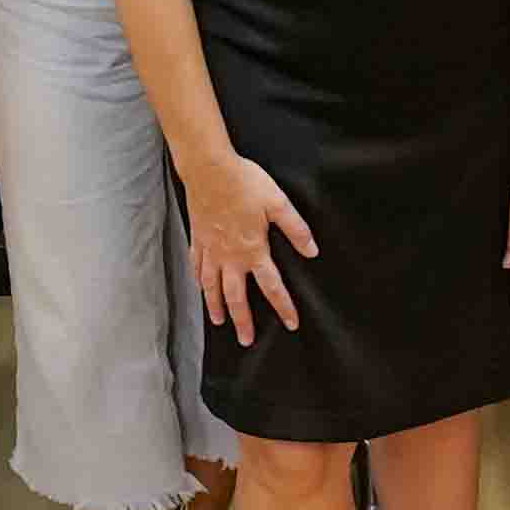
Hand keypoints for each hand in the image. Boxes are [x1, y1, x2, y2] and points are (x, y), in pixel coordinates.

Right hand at [184, 147, 315, 340]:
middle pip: (236, 297)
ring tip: (220, 323)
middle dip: (243, 321)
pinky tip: (200, 288)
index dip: (283, 307)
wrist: (208, 169)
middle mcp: (230, 256)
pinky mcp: (197, 239)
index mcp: (253, 250)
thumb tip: (312, 250)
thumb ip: (296, 229)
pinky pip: (197, 267)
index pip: (272, 286)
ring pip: (211, 287)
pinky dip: (199, 282)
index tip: (291, 323)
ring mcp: (211, 250)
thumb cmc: (244, 183)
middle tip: (246, 340)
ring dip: (216, 307)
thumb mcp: (278, 203)